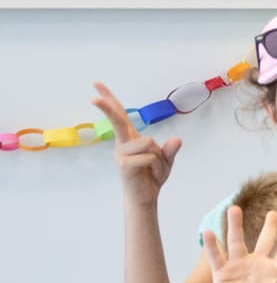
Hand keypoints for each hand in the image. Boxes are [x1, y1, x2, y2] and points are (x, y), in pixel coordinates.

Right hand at [93, 83, 180, 209]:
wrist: (146, 197)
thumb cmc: (151, 176)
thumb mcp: (166, 160)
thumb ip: (170, 149)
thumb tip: (177, 139)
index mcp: (130, 138)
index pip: (120, 115)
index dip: (109, 99)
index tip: (96, 85)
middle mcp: (123, 143)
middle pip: (118, 121)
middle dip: (107, 109)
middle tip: (92, 98)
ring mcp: (122, 154)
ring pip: (149, 142)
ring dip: (159, 157)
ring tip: (153, 168)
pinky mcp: (124, 165)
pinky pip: (149, 157)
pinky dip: (156, 165)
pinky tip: (148, 173)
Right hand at [204, 206, 276, 282]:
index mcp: (272, 270)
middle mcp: (256, 264)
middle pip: (263, 241)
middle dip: (269, 227)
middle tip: (273, 213)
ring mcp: (238, 266)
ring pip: (236, 242)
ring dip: (235, 226)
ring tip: (234, 209)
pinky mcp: (222, 272)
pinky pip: (216, 257)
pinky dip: (212, 245)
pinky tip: (208, 232)